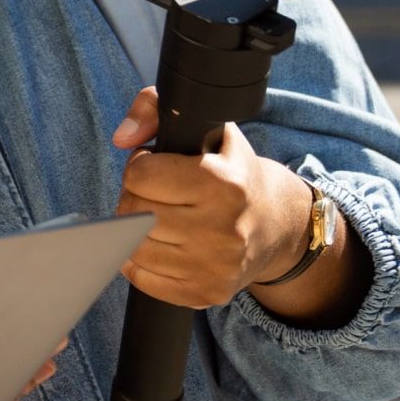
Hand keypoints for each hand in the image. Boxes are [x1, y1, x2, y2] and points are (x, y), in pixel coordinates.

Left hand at [111, 88, 311, 309]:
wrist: (278, 224)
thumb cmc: (232, 172)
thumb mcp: (209, 126)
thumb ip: (155, 107)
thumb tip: (122, 137)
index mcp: (223, 182)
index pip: (140, 175)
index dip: (141, 166)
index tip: (157, 167)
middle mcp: (222, 228)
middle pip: (133, 212)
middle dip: (134, 198)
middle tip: (153, 194)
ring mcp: (214, 266)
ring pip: (132, 247)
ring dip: (133, 230)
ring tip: (156, 217)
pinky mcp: (205, 293)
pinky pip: (143, 279)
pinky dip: (140, 261)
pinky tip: (160, 245)